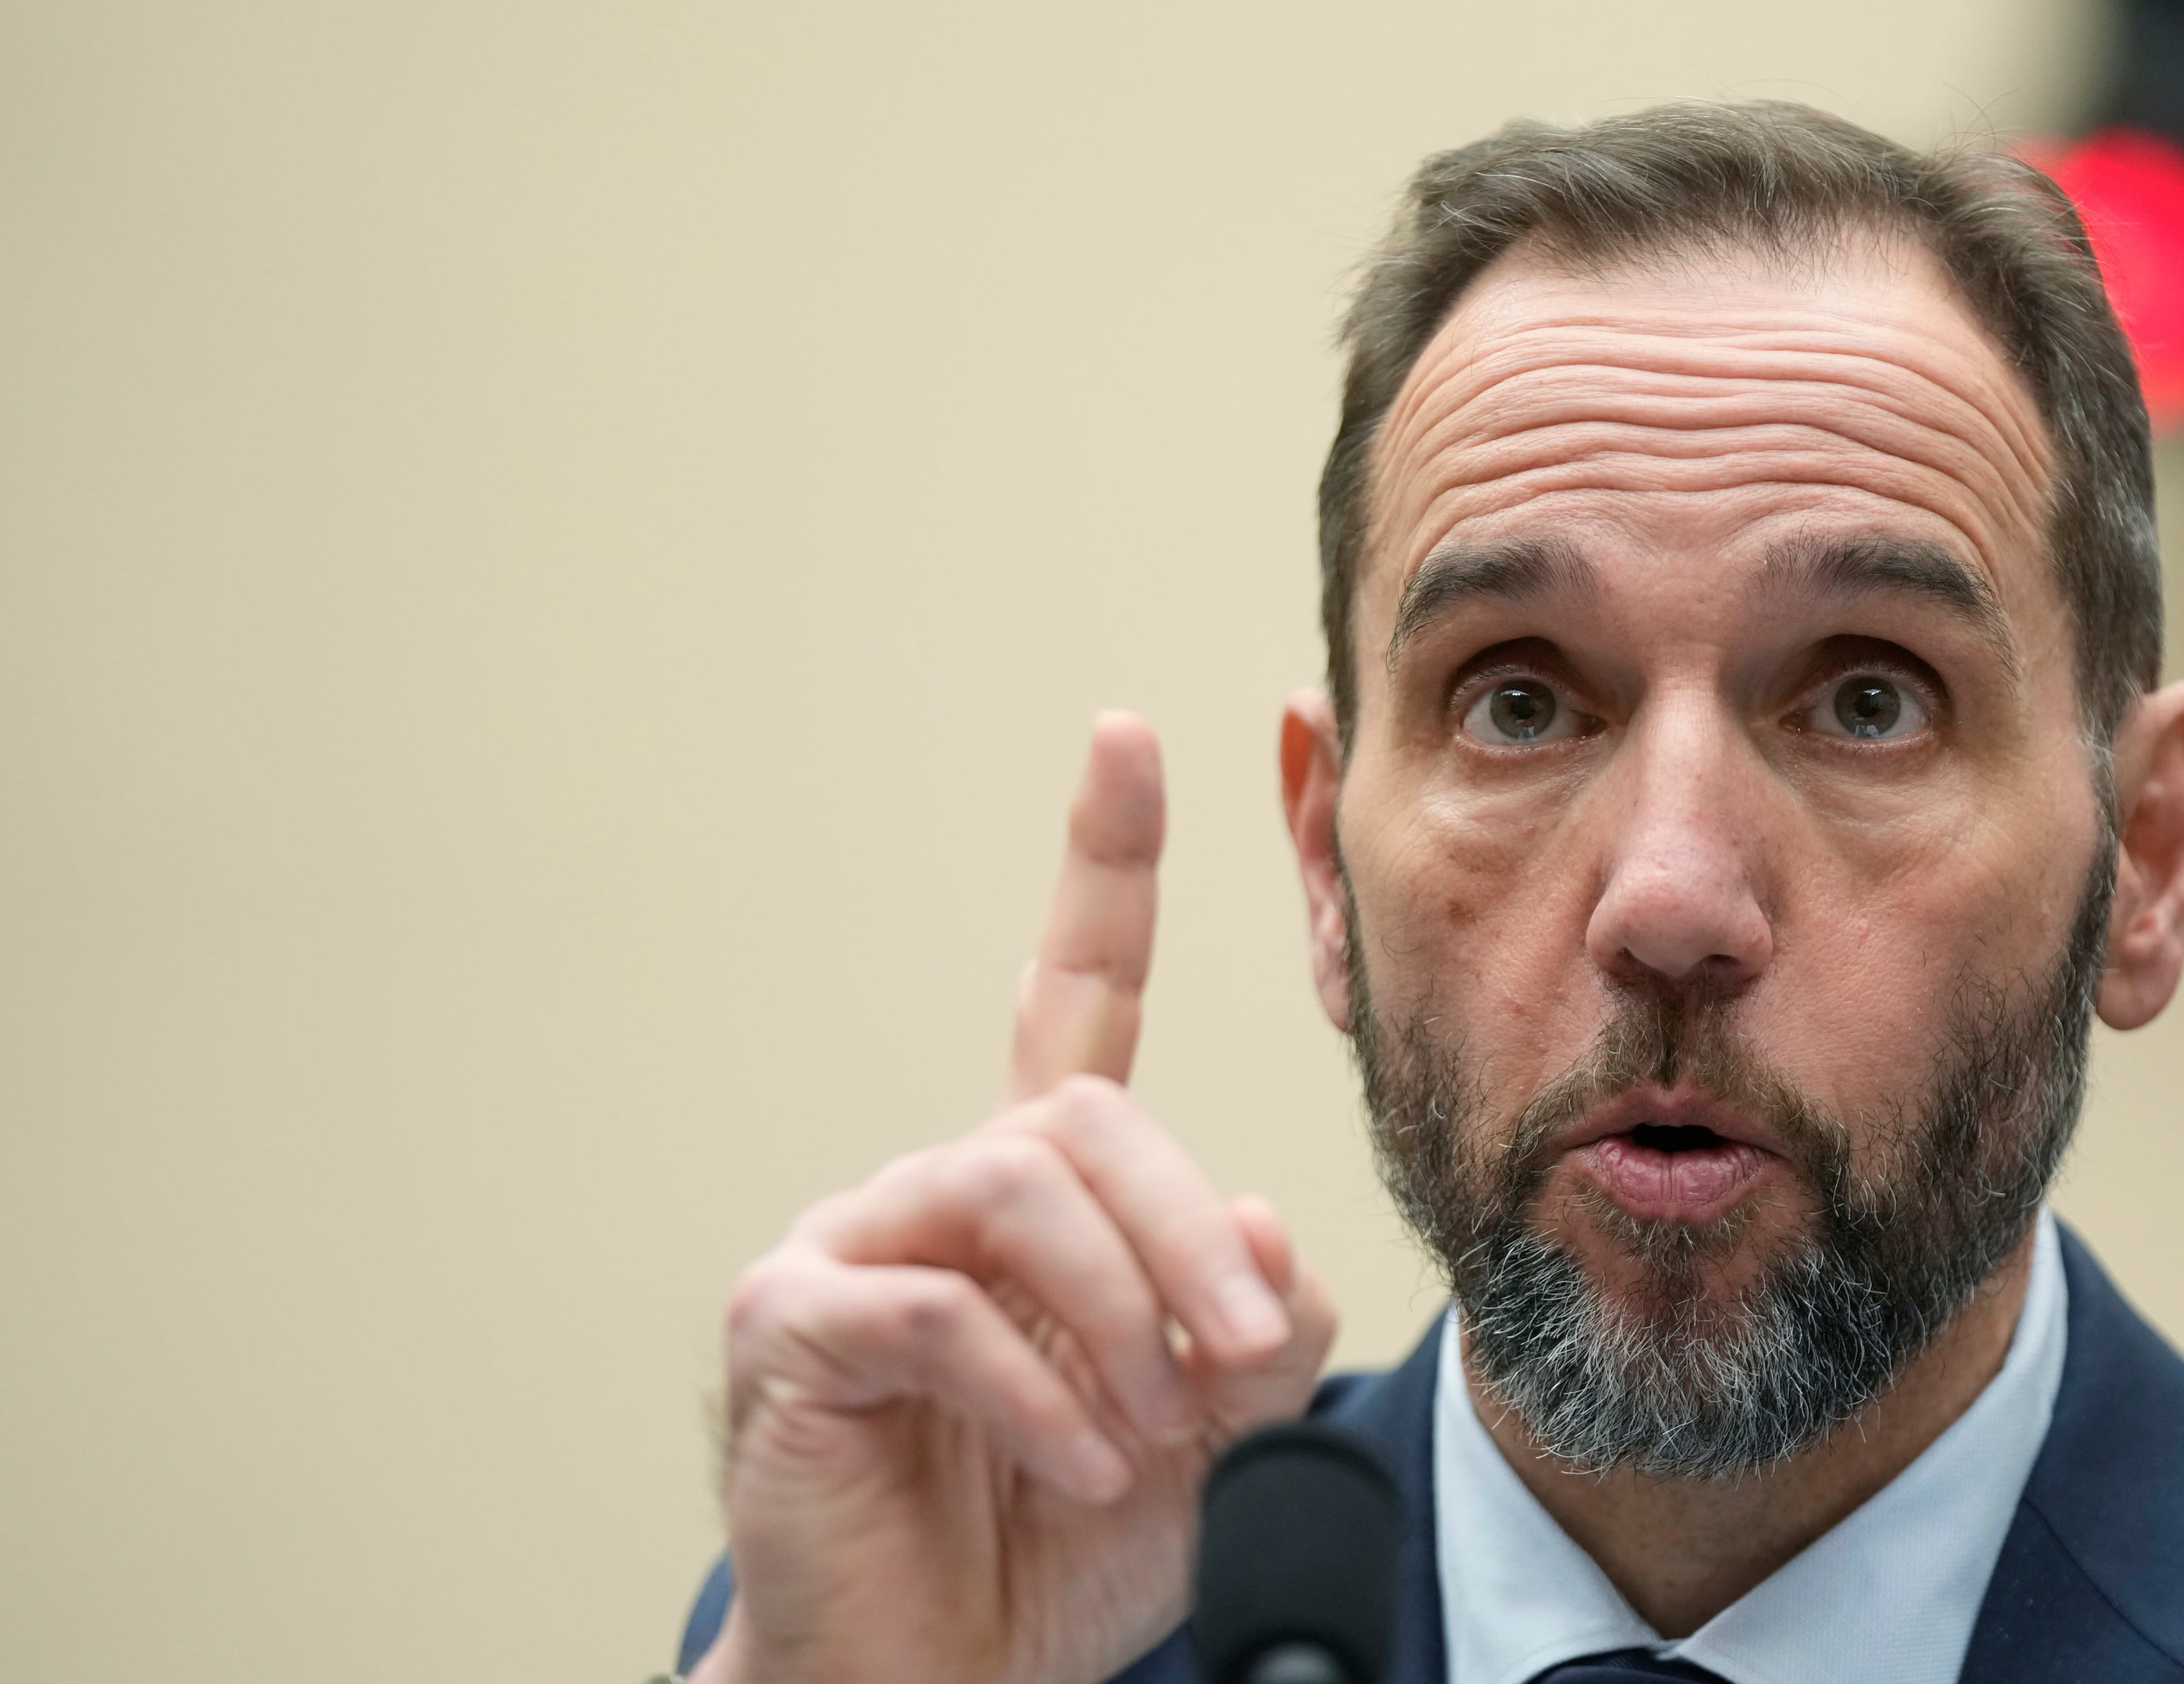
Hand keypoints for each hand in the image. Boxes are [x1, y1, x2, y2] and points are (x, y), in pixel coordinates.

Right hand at [692, 713, 1337, 1683]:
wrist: (947, 1680)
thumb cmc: (1065, 1540)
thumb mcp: (1211, 1423)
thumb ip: (1251, 1313)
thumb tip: (1253, 1223)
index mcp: (1039, 1186)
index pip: (1075, 991)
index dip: (1103, 864)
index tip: (1128, 736)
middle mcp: (938, 1185)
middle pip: (1085, 1115)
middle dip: (1186, 1231)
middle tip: (1242, 1362)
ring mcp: (850, 1243)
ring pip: (1015, 1186)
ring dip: (1118, 1312)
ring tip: (1154, 1430)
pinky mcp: (788, 1324)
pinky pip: (931, 1310)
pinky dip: (1033, 1396)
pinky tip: (1081, 1473)